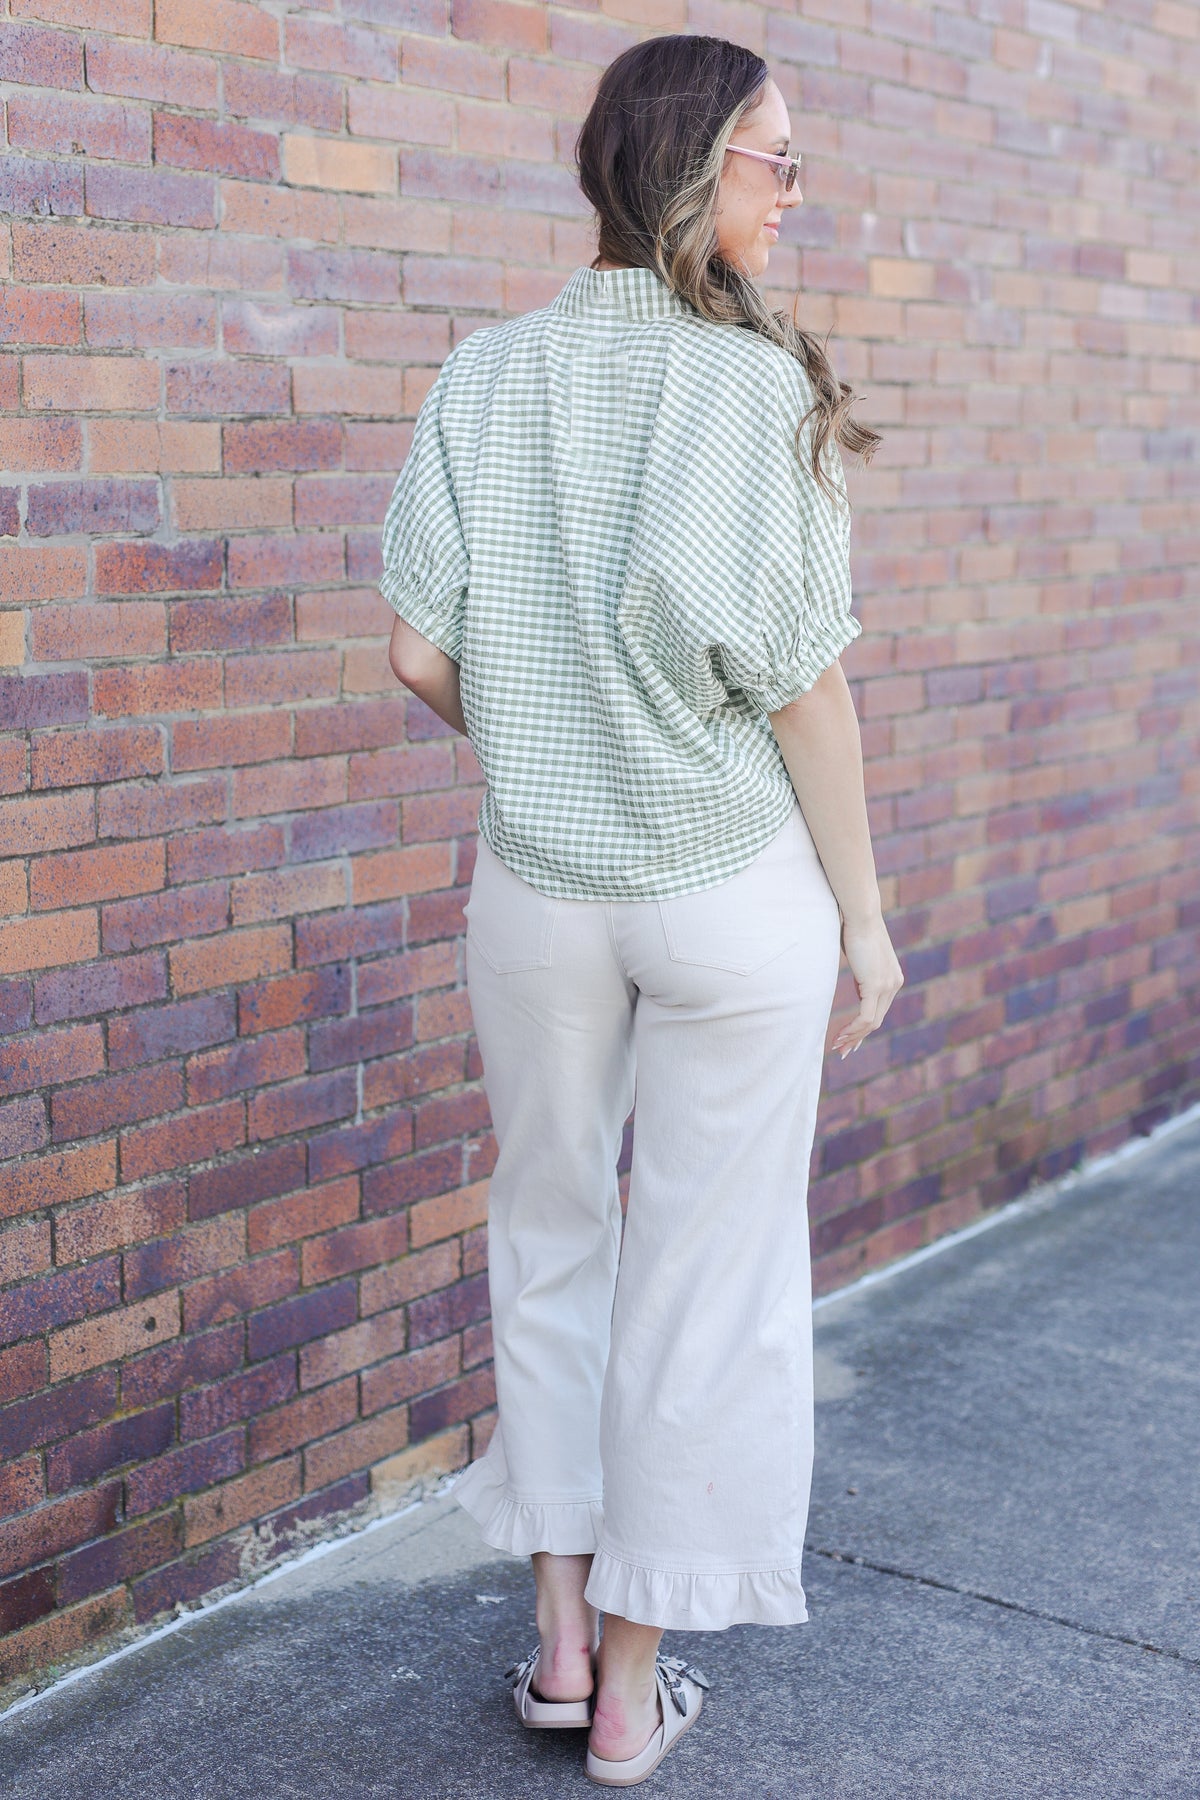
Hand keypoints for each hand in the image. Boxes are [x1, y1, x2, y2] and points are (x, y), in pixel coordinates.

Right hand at [831, 913, 903, 1058]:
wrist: (860, 914)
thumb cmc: (855, 928)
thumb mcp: (860, 954)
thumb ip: (861, 970)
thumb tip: (855, 976)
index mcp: (892, 978)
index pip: (879, 1010)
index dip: (863, 1027)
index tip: (848, 1039)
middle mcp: (894, 984)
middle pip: (876, 1021)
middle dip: (857, 1038)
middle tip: (841, 1050)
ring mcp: (886, 986)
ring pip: (871, 1023)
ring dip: (852, 1037)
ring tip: (837, 1046)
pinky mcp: (875, 986)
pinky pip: (865, 1018)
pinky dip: (852, 1030)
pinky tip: (839, 1035)